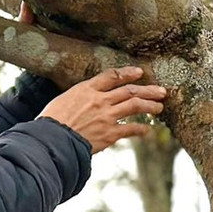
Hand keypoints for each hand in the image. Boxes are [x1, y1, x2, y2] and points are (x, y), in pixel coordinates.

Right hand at [40, 67, 166, 153]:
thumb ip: (79, 98)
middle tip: (161, 91)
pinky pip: (130, 129)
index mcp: (87, 89)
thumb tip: (84, 100)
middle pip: (129, 90)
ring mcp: (107, 116)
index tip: (139, 72)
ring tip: (159, 107)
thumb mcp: (63, 101)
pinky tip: (147, 131)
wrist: (52, 140)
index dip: (128, 73)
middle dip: (147, 90)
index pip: (112, 76)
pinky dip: (141, 130)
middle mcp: (100, 100)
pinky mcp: (109, 134)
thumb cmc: (51, 121)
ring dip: (149, 105)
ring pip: (134, 105)